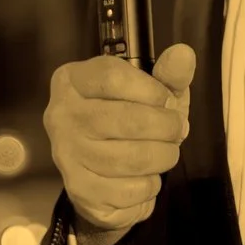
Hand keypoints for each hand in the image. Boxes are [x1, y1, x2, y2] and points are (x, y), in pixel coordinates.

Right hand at [42, 45, 193, 234]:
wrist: (102, 174)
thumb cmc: (129, 121)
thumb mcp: (152, 94)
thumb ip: (168, 75)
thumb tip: (184, 54)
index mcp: (73, 81)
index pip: (112, 77)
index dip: (152, 91)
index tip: (166, 101)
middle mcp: (61, 114)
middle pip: (127, 119)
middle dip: (166, 128)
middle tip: (176, 131)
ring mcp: (66, 153)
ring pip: (131, 158)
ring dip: (162, 158)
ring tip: (165, 153)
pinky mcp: (79, 188)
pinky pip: (129, 189)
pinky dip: (149, 185)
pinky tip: (145, 177)